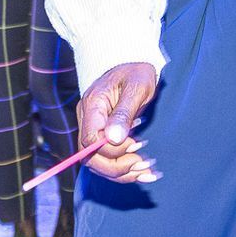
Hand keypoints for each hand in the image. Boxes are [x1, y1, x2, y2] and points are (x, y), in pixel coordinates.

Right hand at [75, 62, 159, 181]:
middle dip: (117, 167)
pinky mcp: (103, 136)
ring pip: (98, 163)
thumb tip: (113, 139)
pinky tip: (143, 172)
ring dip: (122, 172)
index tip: (136, 145)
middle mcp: (88, 120)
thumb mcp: (136, 87)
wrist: (134, 63)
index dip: (111, 151)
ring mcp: (94, 128)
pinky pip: (108, 159)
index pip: (91, 140)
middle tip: (143, 164)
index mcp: (92, 106)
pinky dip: (124, 170)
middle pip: (91, 157)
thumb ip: (124, 113)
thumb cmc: (136, 71)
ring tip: (147, 171)